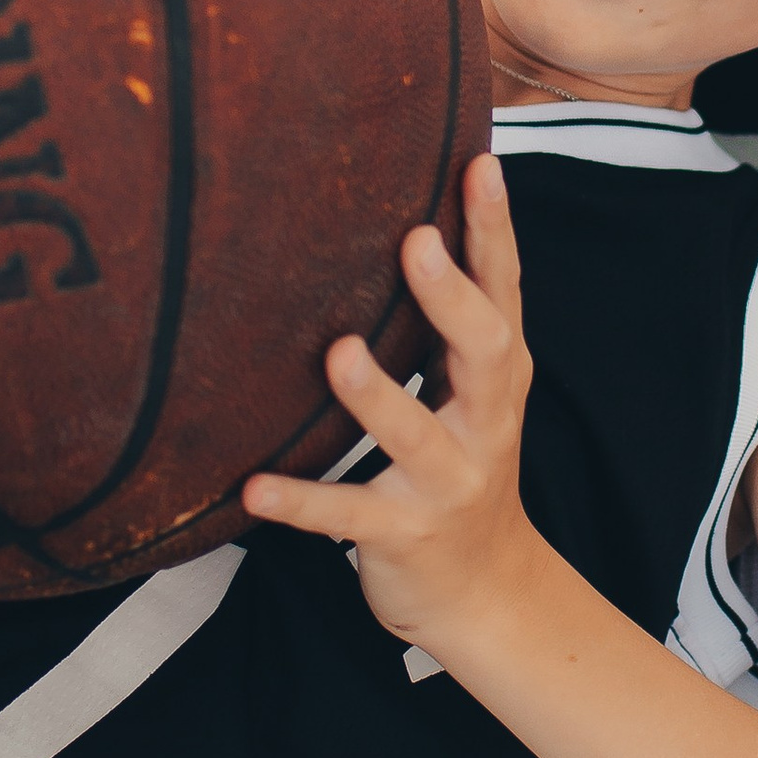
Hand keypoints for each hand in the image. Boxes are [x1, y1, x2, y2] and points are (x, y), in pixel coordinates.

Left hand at [241, 153, 541, 666]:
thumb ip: (449, 325)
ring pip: (416, 435)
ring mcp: (447, 482)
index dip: (495, 230)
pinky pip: (348, 515)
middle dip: (452, 298)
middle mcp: (484, 424)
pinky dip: (300, 502)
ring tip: (338, 352)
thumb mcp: (472, 396)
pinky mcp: (403, 534)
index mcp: (497, 379)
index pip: (504, 293)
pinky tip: (253, 489)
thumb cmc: (461, 468)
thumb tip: (416, 220)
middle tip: (417, 241)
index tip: (479, 164)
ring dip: (377, 395)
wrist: (484, 593)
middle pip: (483, 351)